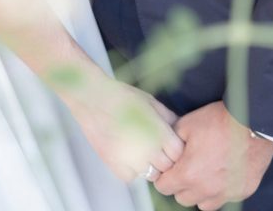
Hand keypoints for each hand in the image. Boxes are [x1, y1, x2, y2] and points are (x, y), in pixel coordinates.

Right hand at [65, 76, 184, 182]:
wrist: (93, 100)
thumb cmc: (122, 97)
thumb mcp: (151, 102)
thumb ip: (168, 118)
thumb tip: (179, 130)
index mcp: (159, 133)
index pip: (178, 152)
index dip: (175, 147)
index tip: (169, 141)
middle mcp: (149, 150)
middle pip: (167, 166)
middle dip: (164, 157)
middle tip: (154, 144)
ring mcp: (133, 161)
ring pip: (151, 174)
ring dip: (149, 164)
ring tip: (140, 147)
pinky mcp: (117, 168)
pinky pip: (133, 176)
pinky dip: (132, 168)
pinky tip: (126, 151)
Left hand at [154, 101, 272, 209]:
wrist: (251, 121)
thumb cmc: (220, 121)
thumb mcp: (187, 124)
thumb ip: (172, 140)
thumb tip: (166, 149)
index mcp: (189, 174)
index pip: (164, 187)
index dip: (163, 176)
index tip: (168, 168)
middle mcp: (206, 189)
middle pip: (182, 198)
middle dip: (181, 185)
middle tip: (186, 167)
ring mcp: (226, 193)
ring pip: (204, 204)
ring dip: (200, 192)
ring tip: (205, 173)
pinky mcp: (242, 191)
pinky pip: (225, 198)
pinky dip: (220, 190)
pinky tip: (223, 172)